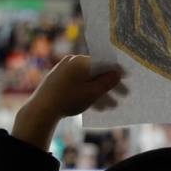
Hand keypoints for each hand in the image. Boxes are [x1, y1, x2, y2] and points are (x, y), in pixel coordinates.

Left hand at [12, 55, 126, 149]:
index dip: (118, 73)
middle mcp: (72, 61)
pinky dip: (87, 91)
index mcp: (81, 61)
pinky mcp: (58, 78)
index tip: (128, 80)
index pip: (104, 64)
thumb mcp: (92, 93)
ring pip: (87, 79)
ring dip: (99, 92)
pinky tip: (95, 105)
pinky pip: (77, 82)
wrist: (42, 109)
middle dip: (109, 86)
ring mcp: (64, 69)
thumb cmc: (69, 100)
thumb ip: (107, 82)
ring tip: (109, 106)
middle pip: (96, 72)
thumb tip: (118, 74)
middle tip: (122, 96)